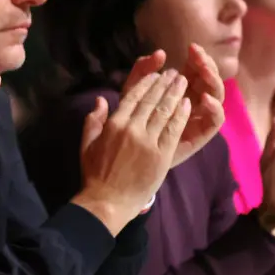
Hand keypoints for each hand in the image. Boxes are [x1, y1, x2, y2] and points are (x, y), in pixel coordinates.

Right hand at [73, 70, 191, 234]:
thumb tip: (101, 100)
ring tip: (183, 82)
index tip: (156, 75)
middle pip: (151, 101)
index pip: (133, 97)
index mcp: (114, 124)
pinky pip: (173, 129)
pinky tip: (187, 104)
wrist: (109, 200)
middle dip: (164, 84)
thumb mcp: (87, 144)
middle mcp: (132, 129)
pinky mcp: (161, 154)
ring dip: (175, 95)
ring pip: (164, 112)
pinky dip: (181, 115)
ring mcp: (148, 141)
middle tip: (174, 74)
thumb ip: (93, 120)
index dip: (146, 84)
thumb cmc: (95, 174)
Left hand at [121, 45, 224, 167]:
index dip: (197, 57)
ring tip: (204, 72)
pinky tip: (205, 100)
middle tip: (200, 56)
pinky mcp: (199, 135)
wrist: (123, 160)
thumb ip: (141, 71)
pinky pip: (214, 121)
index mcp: (179, 89)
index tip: (192, 47)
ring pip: (215, 96)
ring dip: (213, 82)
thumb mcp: (130, 93)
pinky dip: (214, 109)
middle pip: (208, 79)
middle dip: (205, 65)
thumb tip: (158, 53)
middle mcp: (193, 101)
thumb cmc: (125, 124)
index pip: (195, 68)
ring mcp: (198, 118)